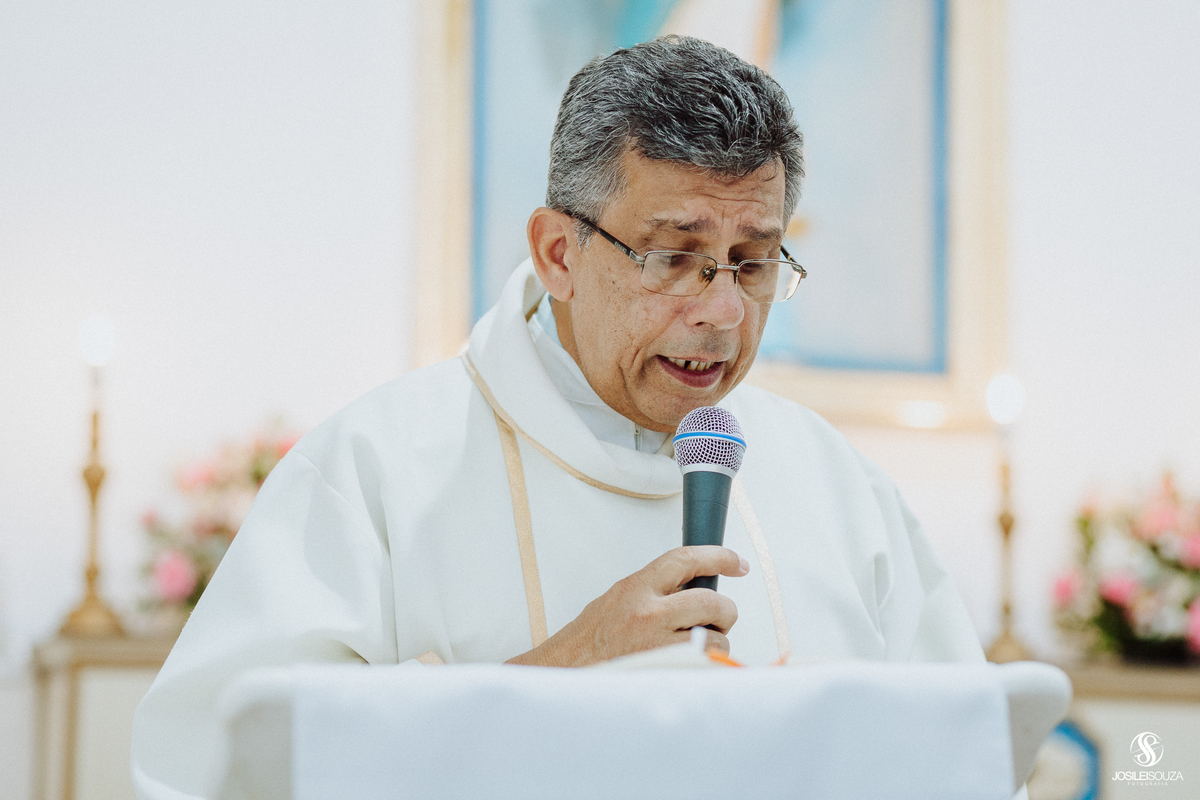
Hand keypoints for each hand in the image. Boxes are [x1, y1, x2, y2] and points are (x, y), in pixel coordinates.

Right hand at [504, 546, 747, 667]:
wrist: (565, 674)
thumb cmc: (589, 642)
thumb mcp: (618, 600)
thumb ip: (655, 591)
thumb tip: (695, 589)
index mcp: (635, 588)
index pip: (685, 560)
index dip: (718, 556)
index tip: (737, 563)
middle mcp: (648, 613)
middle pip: (712, 601)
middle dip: (724, 612)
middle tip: (717, 620)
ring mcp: (657, 645)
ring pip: (715, 638)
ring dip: (714, 643)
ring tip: (692, 648)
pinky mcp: (665, 672)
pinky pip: (706, 666)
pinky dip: (706, 666)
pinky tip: (689, 666)